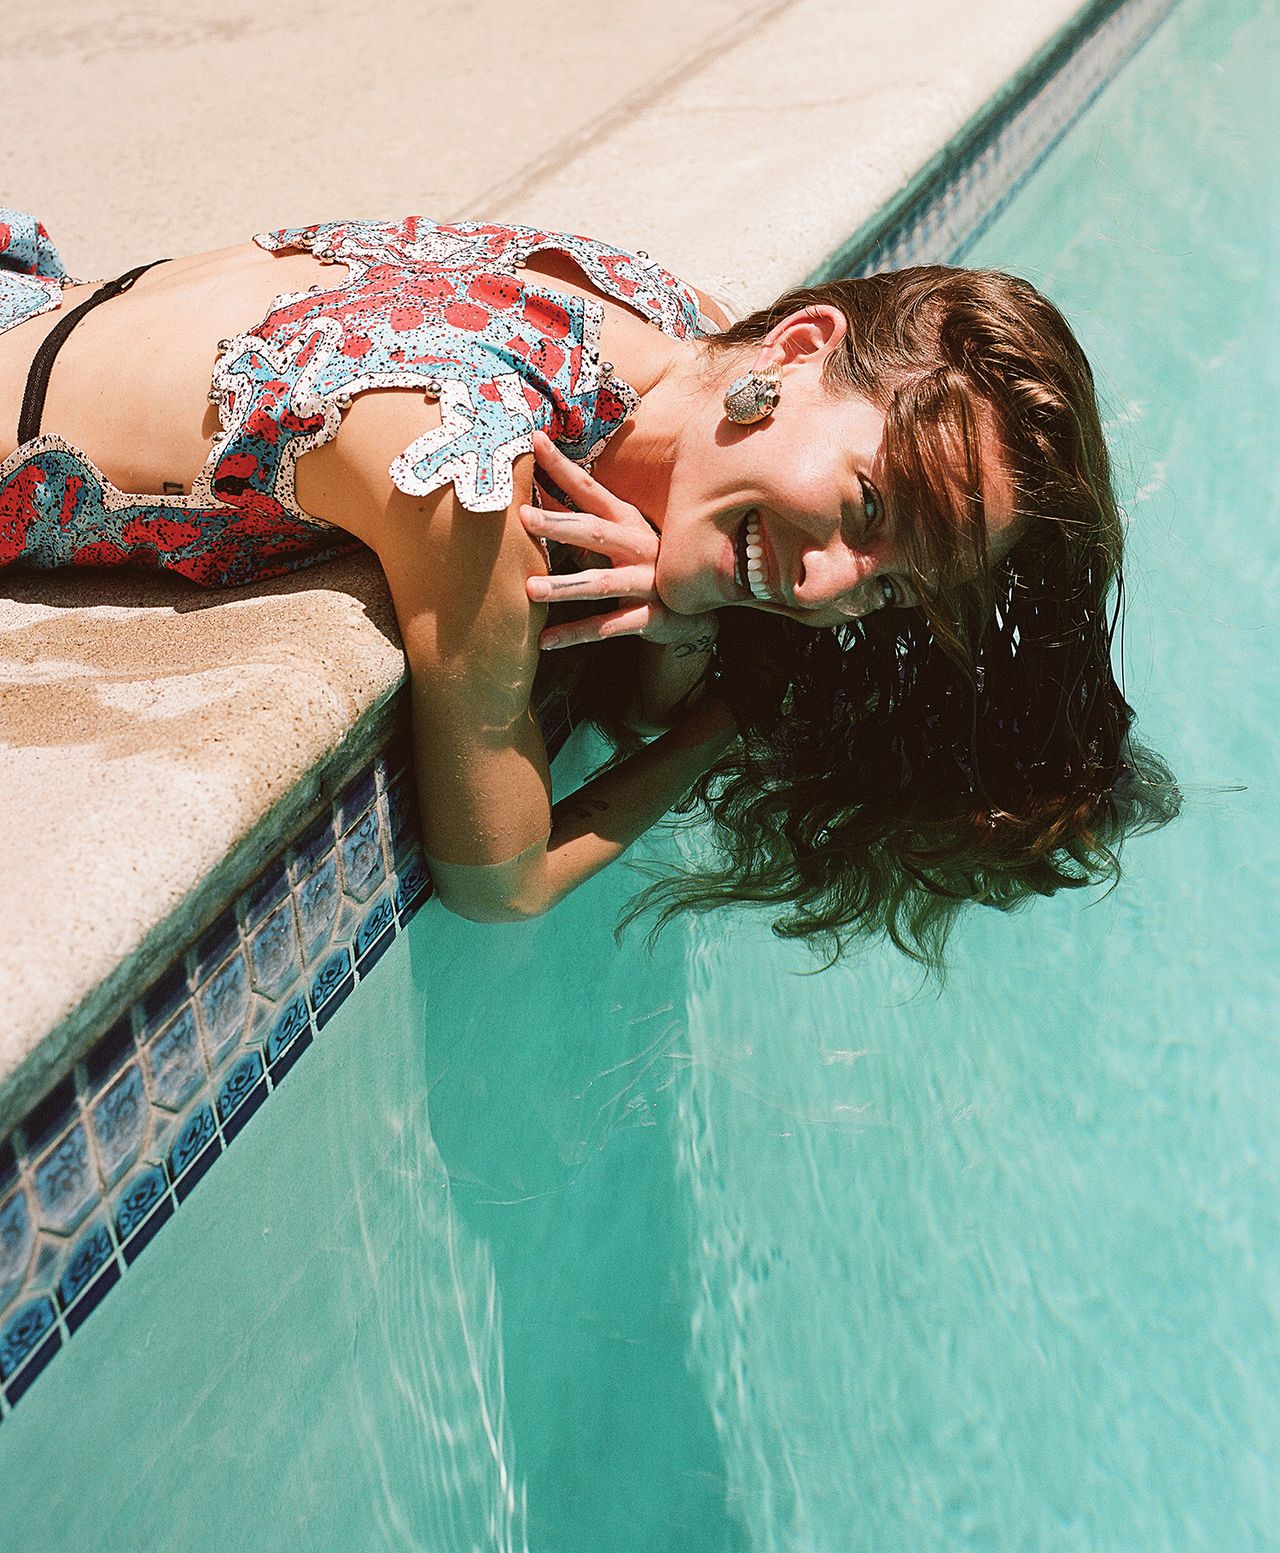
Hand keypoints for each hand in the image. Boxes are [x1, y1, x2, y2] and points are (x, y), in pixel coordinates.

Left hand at [520, 429, 717, 650]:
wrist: (693, 613)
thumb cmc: (644, 567)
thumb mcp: (617, 541)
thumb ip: (580, 526)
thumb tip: (535, 501)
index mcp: (627, 522)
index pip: (590, 489)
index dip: (563, 467)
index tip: (535, 441)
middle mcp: (639, 547)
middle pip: (594, 532)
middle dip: (559, 523)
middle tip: (523, 516)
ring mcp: (647, 583)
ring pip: (601, 584)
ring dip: (565, 586)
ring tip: (530, 589)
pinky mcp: (650, 617)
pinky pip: (609, 628)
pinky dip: (576, 634)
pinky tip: (545, 641)